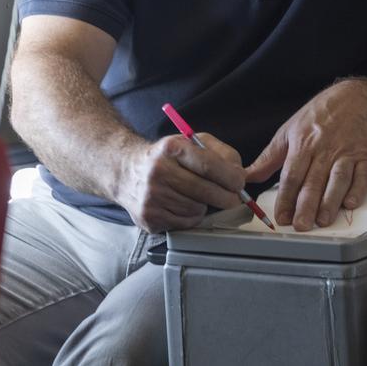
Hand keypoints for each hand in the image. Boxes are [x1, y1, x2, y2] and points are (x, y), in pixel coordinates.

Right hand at [116, 132, 243, 231]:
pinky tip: (183, 204)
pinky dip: (192, 216)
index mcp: (171, 148)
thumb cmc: (166, 157)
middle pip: (205, 191)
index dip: (230, 177)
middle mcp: (158, 172)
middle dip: (226, 197)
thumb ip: (220, 153)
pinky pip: (186, 223)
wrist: (126, 171)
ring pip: (197, 209)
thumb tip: (240, 174)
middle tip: (232, 197)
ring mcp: (152, 197)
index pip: (208, 165)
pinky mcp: (149, 217)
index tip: (240, 183)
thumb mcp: (191, 142)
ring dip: (205, 206)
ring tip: (196, 195)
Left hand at [245, 79, 366, 229]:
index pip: (292, 175)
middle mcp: (325, 148)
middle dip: (306, 205)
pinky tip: (351, 204)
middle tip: (301, 225)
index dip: (286, 198)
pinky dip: (358, 189)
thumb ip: (269, 158)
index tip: (281, 217)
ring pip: (338, 179)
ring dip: (330, 201)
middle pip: (314, 180)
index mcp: (303, 143)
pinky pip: (363, 175)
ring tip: (323, 220)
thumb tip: (247, 177)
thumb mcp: (289, 130)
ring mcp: (347, 152)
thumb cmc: (319, 116)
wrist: (355, 98)